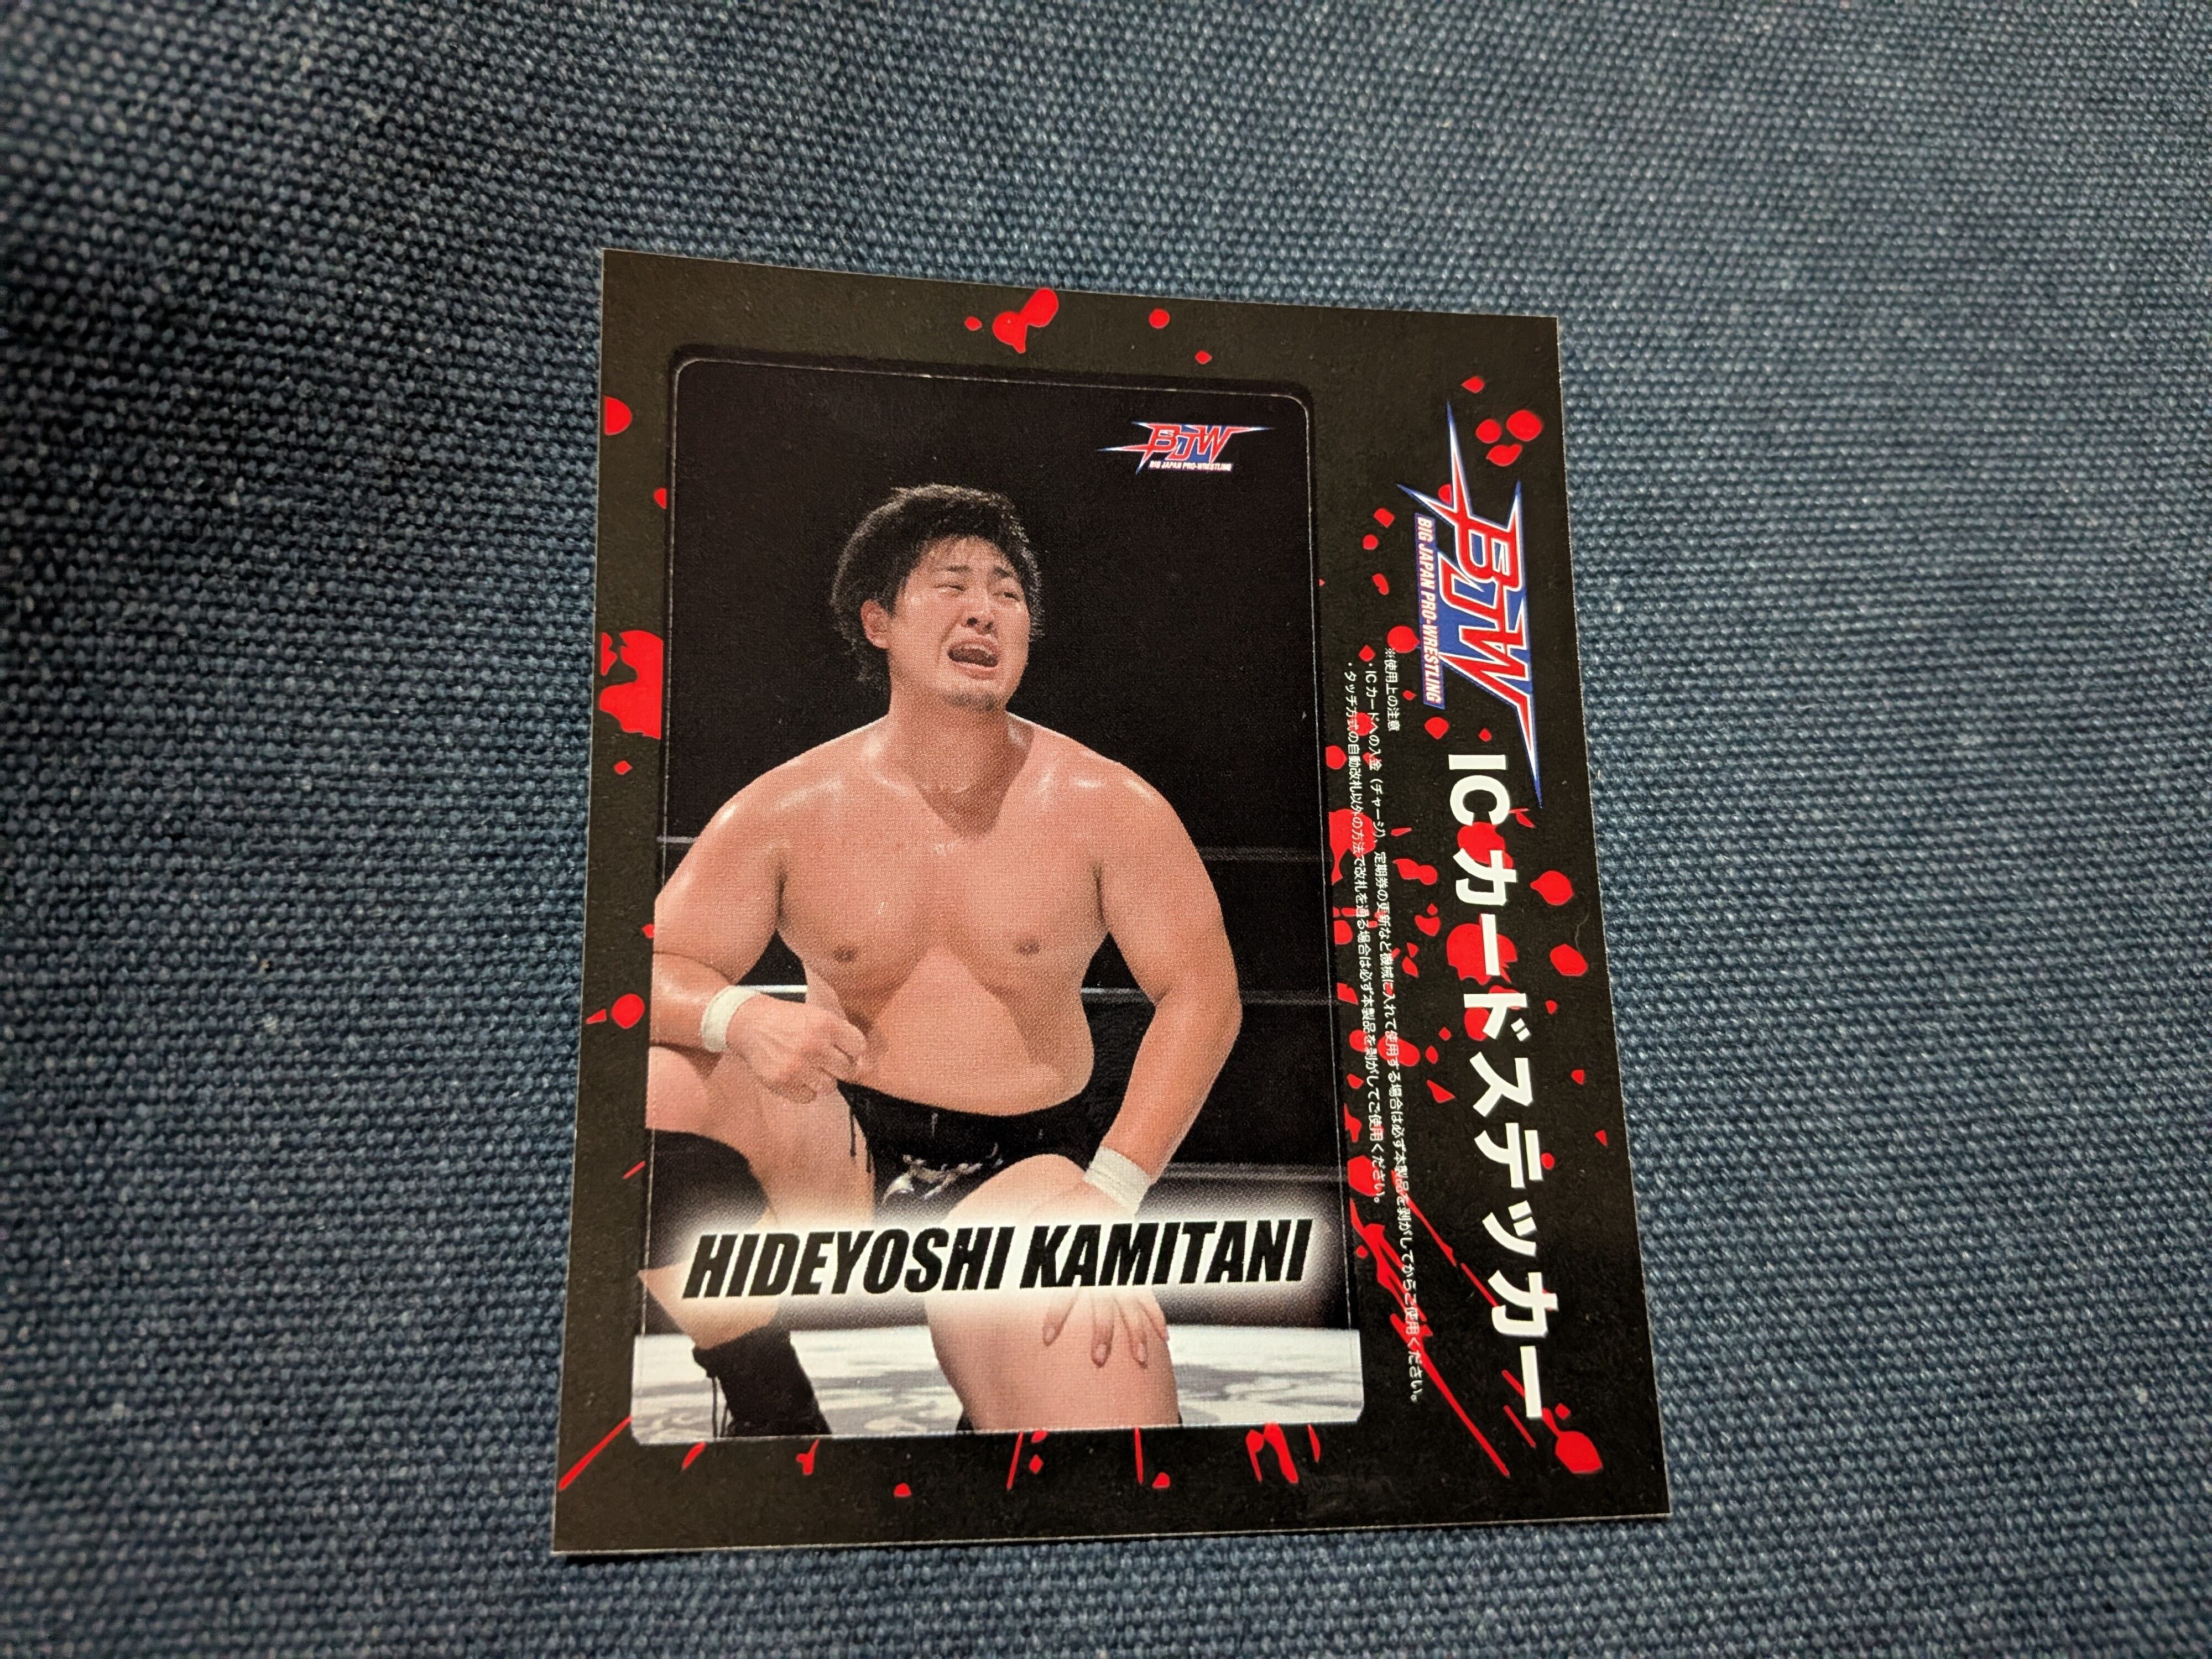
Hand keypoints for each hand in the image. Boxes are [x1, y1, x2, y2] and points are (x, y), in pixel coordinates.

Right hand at [725, 995, 865, 1103]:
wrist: (749, 1024)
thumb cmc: (787, 1019)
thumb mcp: (816, 1013)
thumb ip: (841, 1034)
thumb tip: (864, 1063)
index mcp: (825, 1024)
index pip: (859, 1047)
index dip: (852, 1049)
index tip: (843, 1048)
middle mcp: (813, 1045)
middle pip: (847, 1070)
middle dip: (839, 1065)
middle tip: (825, 1058)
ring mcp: (797, 1066)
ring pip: (829, 1087)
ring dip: (822, 1078)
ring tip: (809, 1066)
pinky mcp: (782, 1082)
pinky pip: (808, 1097)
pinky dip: (804, 1089)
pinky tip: (796, 1074)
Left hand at [1037, 1182, 1169, 1367]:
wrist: (1105, 1190)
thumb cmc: (1069, 1208)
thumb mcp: (1042, 1222)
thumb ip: (1026, 1245)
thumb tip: (1002, 1262)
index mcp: (1079, 1257)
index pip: (1065, 1290)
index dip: (1056, 1313)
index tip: (1047, 1335)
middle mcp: (1103, 1267)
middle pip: (1105, 1305)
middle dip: (1103, 1333)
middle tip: (1098, 1358)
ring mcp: (1121, 1269)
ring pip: (1131, 1305)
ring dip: (1135, 1333)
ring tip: (1139, 1357)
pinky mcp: (1131, 1269)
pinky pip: (1146, 1295)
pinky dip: (1154, 1314)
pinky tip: (1161, 1334)